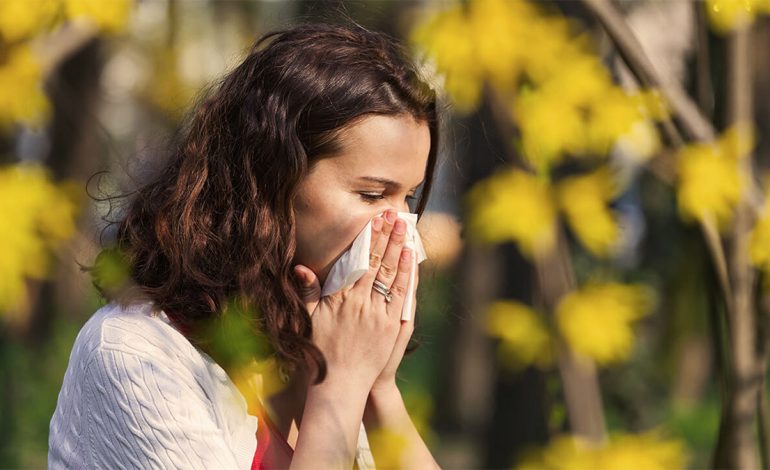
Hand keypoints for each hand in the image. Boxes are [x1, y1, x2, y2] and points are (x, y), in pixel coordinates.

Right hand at [293, 210, 413, 392]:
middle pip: (376, 262)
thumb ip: (308, 292)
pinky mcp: (391, 327)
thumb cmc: (321, 352)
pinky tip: (409, 258)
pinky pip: (401, 295)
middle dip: (386, 236)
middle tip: (394, 215)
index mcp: (340, 299)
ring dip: (398, 249)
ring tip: (404, 229)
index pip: (357, 261)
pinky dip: (406, 275)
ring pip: (390, 274)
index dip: (367, 238)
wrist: (340, 385)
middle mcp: (360, 303)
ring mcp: (378, 315)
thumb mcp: (309, 320)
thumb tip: (301, 268)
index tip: (374, 220)